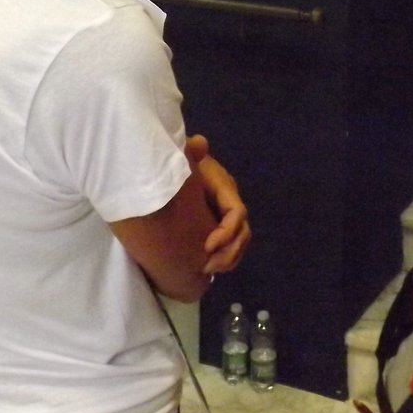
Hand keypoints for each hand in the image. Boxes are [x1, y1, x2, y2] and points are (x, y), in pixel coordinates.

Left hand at [185, 135, 249, 274]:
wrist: (170, 164)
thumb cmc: (178, 163)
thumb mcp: (184, 158)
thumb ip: (191, 153)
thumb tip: (200, 141)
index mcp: (224, 187)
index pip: (237, 213)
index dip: (226, 232)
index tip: (206, 246)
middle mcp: (229, 201)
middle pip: (242, 231)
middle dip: (229, 252)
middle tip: (207, 266)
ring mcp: (224, 213)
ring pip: (238, 241)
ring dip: (228, 259)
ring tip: (207, 270)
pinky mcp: (215, 223)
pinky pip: (228, 244)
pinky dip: (222, 257)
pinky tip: (205, 267)